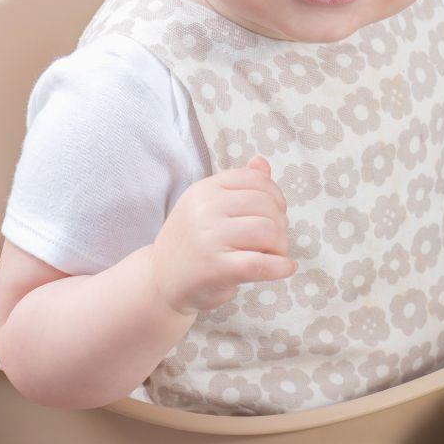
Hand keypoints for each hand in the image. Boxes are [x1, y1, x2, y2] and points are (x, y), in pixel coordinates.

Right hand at [150, 156, 295, 314]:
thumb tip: (262, 162)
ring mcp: (209, 238)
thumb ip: (237, 186)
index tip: (274, 214)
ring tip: (272, 255)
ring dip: (281, 246)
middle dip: (280, 224)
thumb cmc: (191, 242)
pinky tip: (284, 268)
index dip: (275, 197)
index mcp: (205, 190)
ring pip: (268, 232)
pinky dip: (281, 267)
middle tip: (272, 241)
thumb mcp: (207, 207)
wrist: (160, 280)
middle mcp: (205, 209)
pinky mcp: (216, 268)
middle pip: (267, 206)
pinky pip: (261, 263)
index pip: (256, 180)